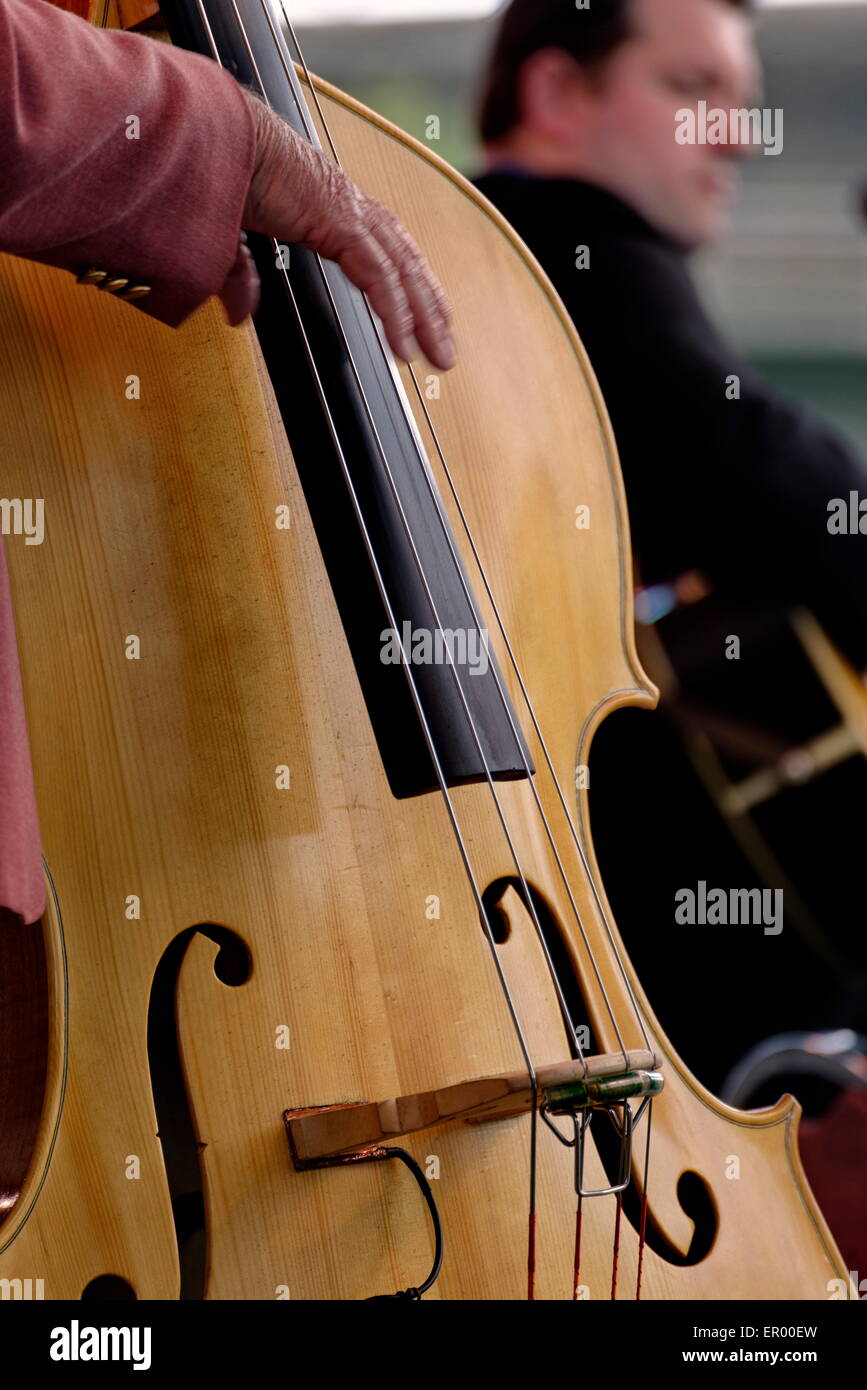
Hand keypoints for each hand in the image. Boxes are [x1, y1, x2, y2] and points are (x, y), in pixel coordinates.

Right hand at [222, 91, 454, 370]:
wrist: (209, 137)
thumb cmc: (216, 171)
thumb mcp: (229, 239)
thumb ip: (243, 277)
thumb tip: (241, 315)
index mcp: (326, 204)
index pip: (382, 251)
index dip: (403, 287)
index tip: (417, 319)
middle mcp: (346, 203)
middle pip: (404, 262)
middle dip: (429, 306)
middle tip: (444, 347)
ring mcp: (347, 208)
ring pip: (402, 270)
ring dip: (425, 315)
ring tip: (440, 354)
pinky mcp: (339, 220)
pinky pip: (378, 274)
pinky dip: (394, 311)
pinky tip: (404, 345)